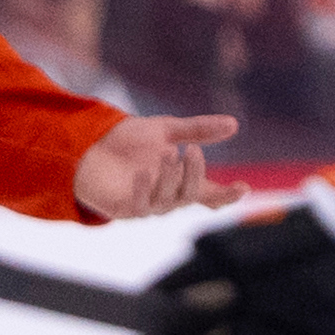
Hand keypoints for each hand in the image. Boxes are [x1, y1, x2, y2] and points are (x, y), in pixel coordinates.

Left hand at [74, 113, 247, 218]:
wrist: (89, 144)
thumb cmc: (129, 141)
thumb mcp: (166, 129)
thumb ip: (197, 130)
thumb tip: (234, 124)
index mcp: (182, 181)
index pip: (211, 194)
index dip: (228, 195)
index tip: (245, 188)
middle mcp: (169, 197)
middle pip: (190, 194)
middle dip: (194, 174)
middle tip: (191, 150)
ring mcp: (148, 206)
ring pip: (167, 201)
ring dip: (170, 179)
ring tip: (168, 153)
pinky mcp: (125, 209)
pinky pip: (140, 206)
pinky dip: (144, 190)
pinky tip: (144, 173)